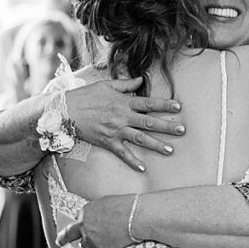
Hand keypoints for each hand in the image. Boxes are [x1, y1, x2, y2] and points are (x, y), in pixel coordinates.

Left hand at [56, 193, 135, 247]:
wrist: (134, 216)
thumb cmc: (124, 206)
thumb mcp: (105, 202)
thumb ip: (97, 211)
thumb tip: (98, 216)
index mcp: (85, 212)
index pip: (77, 219)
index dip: (79, 223)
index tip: (78, 227)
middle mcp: (84, 226)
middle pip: (69, 234)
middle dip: (63, 239)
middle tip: (60, 242)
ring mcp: (91, 239)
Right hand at [64, 78, 184, 170]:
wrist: (66, 111)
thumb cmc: (86, 96)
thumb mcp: (106, 85)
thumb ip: (125, 84)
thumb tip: (141, 80)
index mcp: (123, 102)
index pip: (148, 103)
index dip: (164, 105)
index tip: (178, 107)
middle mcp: (122, 116)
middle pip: (148, 122)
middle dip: (167, 126)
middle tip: (182, 130)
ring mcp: (115, 130)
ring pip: (140, 139)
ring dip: (156, 145)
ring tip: (170, 150)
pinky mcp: (107, 142)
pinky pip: (123, 153)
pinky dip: (133, 161)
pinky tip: (144, 168)